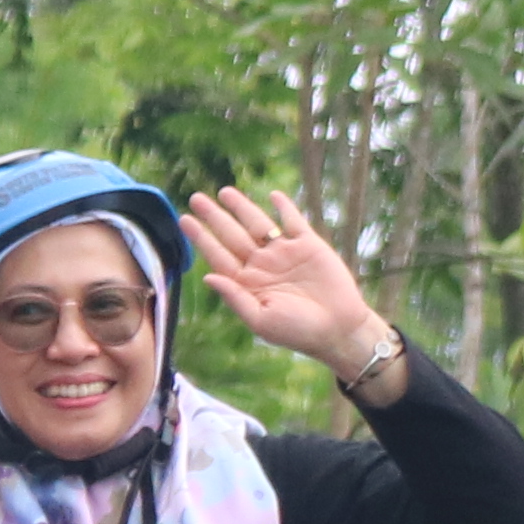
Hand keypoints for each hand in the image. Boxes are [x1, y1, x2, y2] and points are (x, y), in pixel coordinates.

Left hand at [182, 184, 398, 391]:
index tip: (185, 220)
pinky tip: (274, 196)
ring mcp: (285, 253)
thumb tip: (207, 278)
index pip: (220, 256)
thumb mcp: (261, 320)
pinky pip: (293, 221)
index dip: (202, 238)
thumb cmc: (297, 332)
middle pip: (233, 235)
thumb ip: (235, 298)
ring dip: (242, 207)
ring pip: (259, 224)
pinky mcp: (309, 245)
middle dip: (215, 217)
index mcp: (248, 284)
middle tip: (196, 199)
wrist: (338, 329)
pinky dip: (284, 208)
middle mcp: (263, 265)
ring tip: (225, 192)